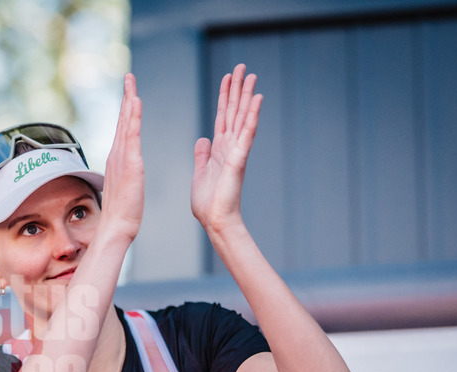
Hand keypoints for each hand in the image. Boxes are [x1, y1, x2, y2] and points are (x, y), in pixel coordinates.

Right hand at [100, 72, 143, 243]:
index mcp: (118, 159)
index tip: (130, 92)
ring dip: (128, 100)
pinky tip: (135, 103)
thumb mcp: (126, 188)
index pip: (123, 128)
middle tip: (129, 77)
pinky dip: (132, 117)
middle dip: (125, 96)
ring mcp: (122, 158)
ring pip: (125, 123)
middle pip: (122, 119)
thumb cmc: (123, 213)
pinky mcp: (130, 164)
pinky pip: (132, 135)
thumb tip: (126, 173)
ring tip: (131, 82)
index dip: (126, 109)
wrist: (117, 227)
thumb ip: (126, 175)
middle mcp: (116, 154)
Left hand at [190, 64, 262, 233]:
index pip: (222, 116)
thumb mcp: (199, 172)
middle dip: (238, 88)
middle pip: (234, 111)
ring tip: (251, 75)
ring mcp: (236, 151)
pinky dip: (252, 116)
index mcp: (219, 148)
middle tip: (242, 66)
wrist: (214, 220)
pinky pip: (247, 133)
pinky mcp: (239, 159)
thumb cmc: (208, 202)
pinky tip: (257, 99)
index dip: (225, 96)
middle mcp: (230, 146)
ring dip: (247, 96)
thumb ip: (202, 154)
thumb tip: (202, 139)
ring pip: (242, 117)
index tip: (228, 77)